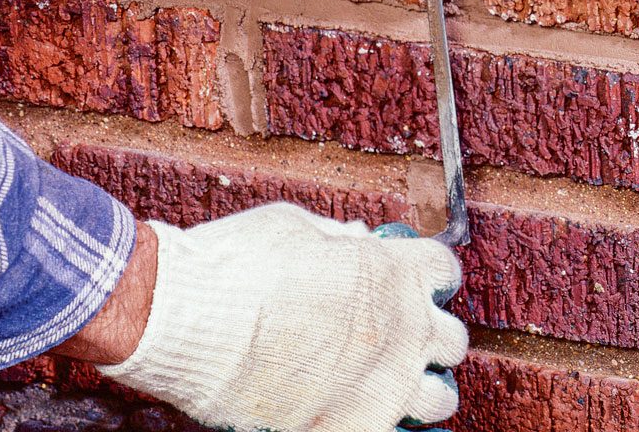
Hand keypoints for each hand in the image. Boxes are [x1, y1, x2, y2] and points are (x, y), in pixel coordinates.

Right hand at [92, 204, 467, 431]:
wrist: (187, 321)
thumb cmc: (234, 266)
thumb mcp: (295, 227)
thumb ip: (339, 239)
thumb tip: (355, 242)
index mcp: (392, 272)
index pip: (444, 272)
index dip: (427, 275)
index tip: (413, 281)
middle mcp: (401, 330)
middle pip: (451, 339)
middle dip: (427, 333)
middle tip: (398, 334)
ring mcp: (381, 387)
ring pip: (439, 397)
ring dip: (419, 385)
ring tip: (390, 381)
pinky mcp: (350, 429)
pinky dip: (379, 421)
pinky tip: (355, 409)